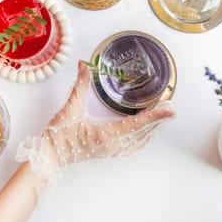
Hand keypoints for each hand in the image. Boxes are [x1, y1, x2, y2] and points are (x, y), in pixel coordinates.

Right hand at [16, 61, 174, 181]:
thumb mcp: (70, 107)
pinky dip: (144, 136)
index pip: (136, 123)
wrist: (50, 156)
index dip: (155, 115)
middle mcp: (112, 145)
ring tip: (164, 115)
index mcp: (105, 135)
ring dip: (153, 128)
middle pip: (143, 132)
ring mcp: (112, 151)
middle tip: (172, 108)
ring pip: (140, 140)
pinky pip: (133, 146)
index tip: (169, 109)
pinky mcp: (109, 152)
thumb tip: (84, 65)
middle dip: (158, 120)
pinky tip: (148, 130)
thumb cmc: (58, 135)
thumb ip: (80, 85)